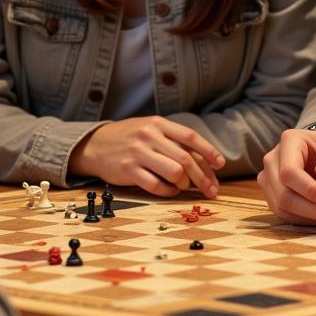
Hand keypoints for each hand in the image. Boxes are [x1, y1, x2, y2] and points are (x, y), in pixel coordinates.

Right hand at [70, 117, 224, 197]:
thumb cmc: (130, 138)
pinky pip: (156, 186)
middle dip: (203, 178)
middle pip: (185, 159)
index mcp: (158, 123)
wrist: (95, 144)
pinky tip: (170, 191)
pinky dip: (168, 192)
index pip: (190, 137)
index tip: (221, 165)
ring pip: (174, 172)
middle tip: (211, 191)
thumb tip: (204, 161)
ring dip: (184, 183)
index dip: (209, 151)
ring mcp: (138, 153)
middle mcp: (149, 136)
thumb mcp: (150, 130)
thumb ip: (173, 141)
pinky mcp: (128, 170)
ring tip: (183, 186)